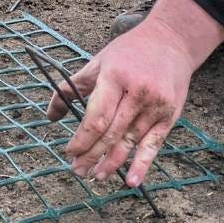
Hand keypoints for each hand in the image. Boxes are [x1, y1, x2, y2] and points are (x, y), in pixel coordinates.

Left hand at [49, 0, 223, 188]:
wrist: (172, 41)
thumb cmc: (129, 51)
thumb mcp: (99, 62)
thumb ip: (72, 87)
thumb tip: (51, 115)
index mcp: (116, 77)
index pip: (97, 117)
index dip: (82, 140)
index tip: (69, 152)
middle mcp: (138, 92)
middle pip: (111, 133)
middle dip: (92, 155)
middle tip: (78, 170)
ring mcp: (156, 105)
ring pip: (130, 141)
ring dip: (111, 163)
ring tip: (96, 176)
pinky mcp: (170, 115)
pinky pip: (153, 145)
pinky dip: (142, 165)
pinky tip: (131, 181)